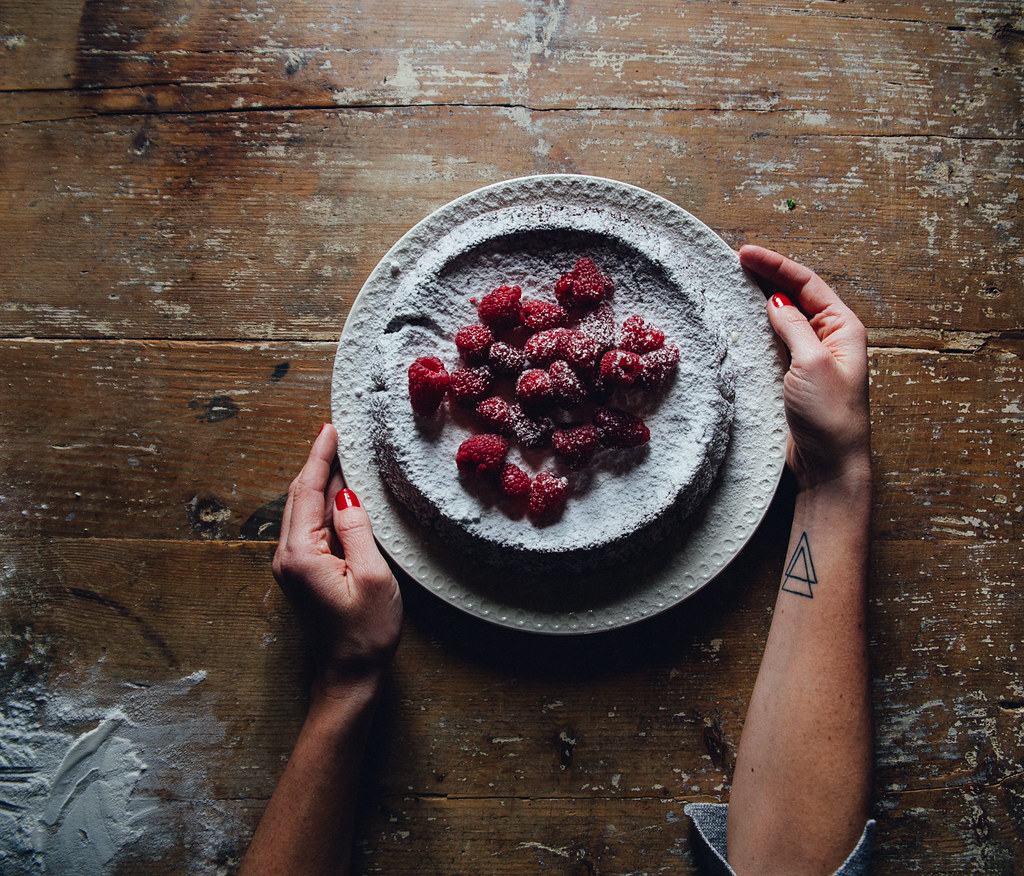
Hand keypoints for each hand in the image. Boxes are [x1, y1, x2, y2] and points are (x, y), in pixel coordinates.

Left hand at [272, 424, 401, 696]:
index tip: (329, 428)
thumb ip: (356, 530)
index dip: (320, 457)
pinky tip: (337, 493)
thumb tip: (346, 493)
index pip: (308, 491)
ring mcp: (292, 565)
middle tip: (334, 432)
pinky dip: (322, 502)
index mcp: (301, 554)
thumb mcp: (371, 576)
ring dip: (319, 480)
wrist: (349, 676)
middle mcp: (288, 556)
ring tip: (338, 454)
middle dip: (316, 462)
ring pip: (302, 510)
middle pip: (300, 496)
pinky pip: (309, 526)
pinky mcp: (302, 573)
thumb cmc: (365, 633)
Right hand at [739, 245, 870, 490]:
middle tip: (736, 260)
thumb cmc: (831, 417)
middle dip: (767, 275)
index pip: (807, 284)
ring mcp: (812, 357)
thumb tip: (777, 301)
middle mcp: (830, 338)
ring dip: (761, 298)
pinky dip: (758, 326)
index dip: (776, 265)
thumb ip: (795, 328)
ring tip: (735, 282)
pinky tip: (742, 321)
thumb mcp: (812, 364)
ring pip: (784, 316)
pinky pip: (776, 341)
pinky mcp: (795, 376)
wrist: (829, 465)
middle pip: (796, 294)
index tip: (745, 254)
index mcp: (844, 328)